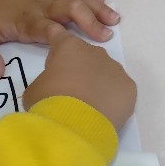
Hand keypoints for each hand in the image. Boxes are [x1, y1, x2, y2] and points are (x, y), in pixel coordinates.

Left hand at [0, 0, 120, 80]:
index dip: (65, 34)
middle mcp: (40, 4)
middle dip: (90, 19)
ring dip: (96, 6)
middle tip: (107, 34)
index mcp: (24, 18)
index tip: (81, 47)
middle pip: (70, 7)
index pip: (48, 26)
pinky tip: (101, 0)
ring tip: (115, 18)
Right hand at [22, 33, 136, 134]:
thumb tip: (56, 85)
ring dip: (97, 85)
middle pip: (87, 57)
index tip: (55, 62)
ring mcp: (116, 70)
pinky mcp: (129, 88)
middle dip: (79, 71)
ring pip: (106, 74)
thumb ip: (47, 79)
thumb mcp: (35, 88)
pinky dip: (111, 100)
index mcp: (71, 48)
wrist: (74, 127)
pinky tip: (101, 113)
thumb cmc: (48, 103)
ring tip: (86, 106)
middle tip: (69, 93)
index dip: (57, 50)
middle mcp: (97, 53)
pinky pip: (119, 91)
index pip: (62, 38)